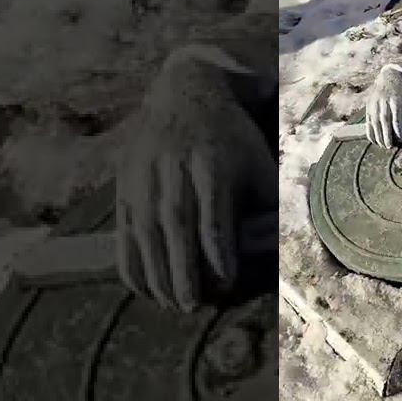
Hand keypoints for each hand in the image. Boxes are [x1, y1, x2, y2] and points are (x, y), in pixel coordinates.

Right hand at [114, 55, 272, 311]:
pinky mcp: (125, 185)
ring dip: (156, 272)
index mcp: (213, 163)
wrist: (184, 95)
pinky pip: (123, 229)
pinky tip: (142, 289)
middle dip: (183, 268)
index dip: (219, 250)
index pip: (213, 214)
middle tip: (193, 305)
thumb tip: (278, 247)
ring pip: (146, 229)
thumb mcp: (257, 161)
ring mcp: (144, 176)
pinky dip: (130, 261)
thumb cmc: (231, 140)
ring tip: (172, 303)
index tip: (227, 281)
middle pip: (176, 224)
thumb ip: (267, 202)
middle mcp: (175, 169)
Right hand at [364, 68, 401, 148]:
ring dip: (378, 136)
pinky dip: (370, 132)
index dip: (398, 129)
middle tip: (389, 146)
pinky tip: (374, 141)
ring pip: (375, 123)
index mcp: (396, 102)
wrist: (387, 79)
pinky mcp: (369, 108)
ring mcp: (375, 106)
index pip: (396, 118)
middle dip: (387, 135)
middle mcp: (384, 104)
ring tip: (383, 146)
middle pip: (385, 122)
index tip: (400, 139)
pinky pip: (368, 122)